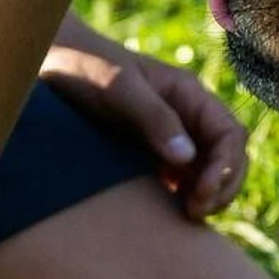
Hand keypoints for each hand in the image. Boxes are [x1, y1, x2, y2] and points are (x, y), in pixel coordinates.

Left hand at [41, 19, 247, 218]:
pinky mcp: (150, 153)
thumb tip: (187, 157)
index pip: (230, 134)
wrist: (48, 62)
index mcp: (188, 95)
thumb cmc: (84, 67)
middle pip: (228, 156)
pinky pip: (182, 179)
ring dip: (208, 195)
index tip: (202, 192)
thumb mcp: (119, 88)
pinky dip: (184, 197)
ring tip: (187, 215)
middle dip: (222, 186)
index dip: (225, 167)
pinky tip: (169, 212)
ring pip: (208, 171)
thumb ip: (154, 118)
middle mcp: (186, 116)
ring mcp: (170, 136)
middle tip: (196, 211)